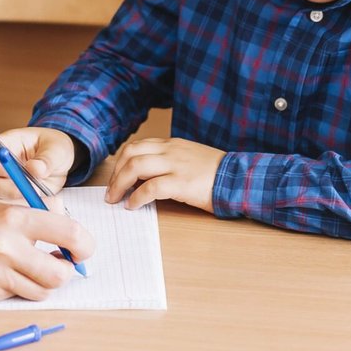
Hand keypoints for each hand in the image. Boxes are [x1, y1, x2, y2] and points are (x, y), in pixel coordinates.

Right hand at [0, 127, 77, 204]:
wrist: (60, 164)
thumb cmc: (54, 149)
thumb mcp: (57, 149)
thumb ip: (47, 159)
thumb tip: (34, 169)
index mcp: (5, 145)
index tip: (9, 172)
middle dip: (6, 189)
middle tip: (27, 191)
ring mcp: (2, 184)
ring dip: (15, 200)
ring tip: (36, 196)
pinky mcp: (10, 199)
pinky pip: (8, 208)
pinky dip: (21, 209)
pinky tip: (35, 205)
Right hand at [0, 196, 95, 301]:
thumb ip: (31, 217)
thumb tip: (67, 230)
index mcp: (12, 217)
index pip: (68, 233)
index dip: (84, 244)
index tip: (83, 248)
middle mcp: (5, 247)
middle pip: (59, 274)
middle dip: (66, 271)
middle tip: (60, 263)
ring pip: (40, 291)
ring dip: (42, 281)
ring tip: (27, 266)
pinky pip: (15, 297)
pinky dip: (15, 287)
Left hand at [106, 137, 224, 212]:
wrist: (239, 178)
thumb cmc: (217, 173)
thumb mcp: (190, 159)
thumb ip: (169, 162)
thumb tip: (145, 178)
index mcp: (172, 144)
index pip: (137, 146)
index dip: (121, 162)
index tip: (116, 178)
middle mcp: (171, 151)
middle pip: (130, 154)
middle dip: (115, 174)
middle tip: (111, 192)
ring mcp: (176, 165)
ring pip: (135, 167)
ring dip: (119, 184)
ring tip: (116, 199)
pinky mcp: (181, 183)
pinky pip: (150, 188)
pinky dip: (136, 197)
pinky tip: (133, 206)